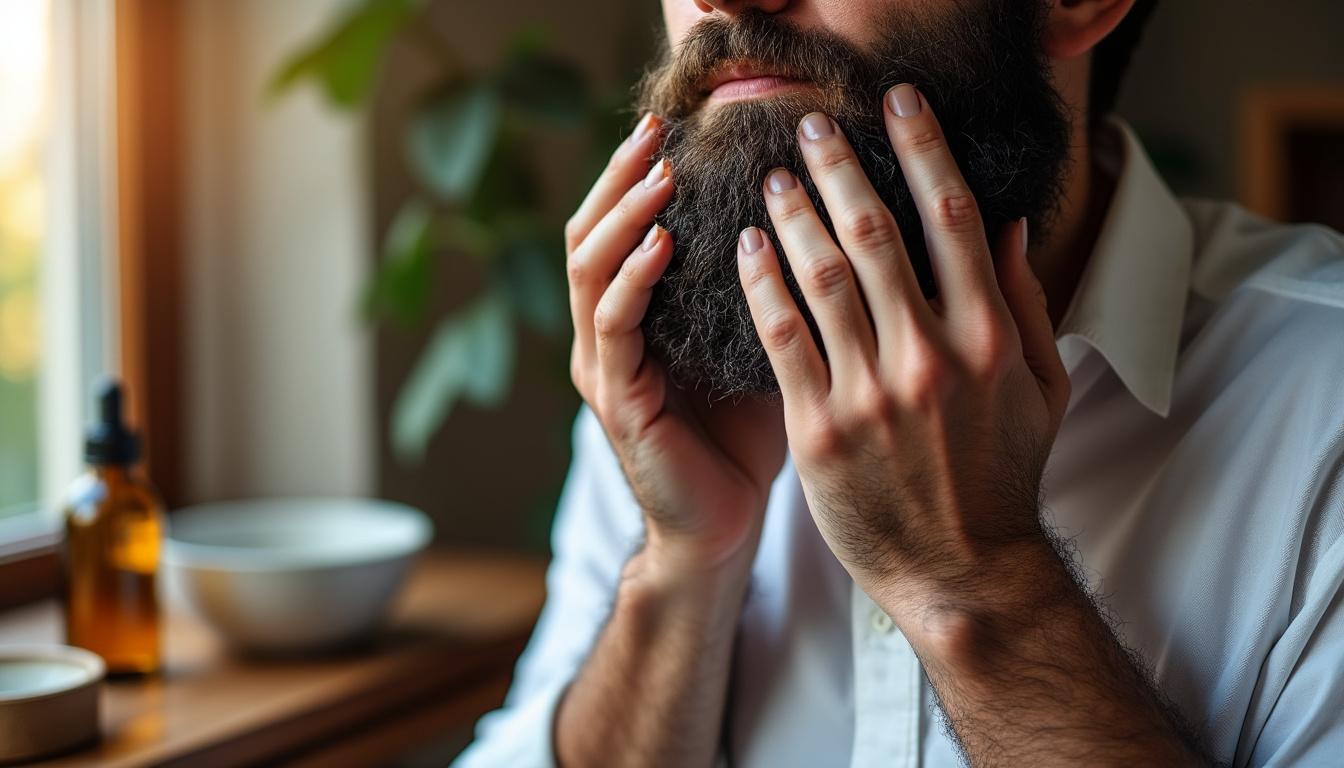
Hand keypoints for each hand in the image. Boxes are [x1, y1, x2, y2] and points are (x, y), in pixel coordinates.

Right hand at [567, 114, 786, 577]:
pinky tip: (663, 242)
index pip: (619, 226)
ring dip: (623, 215)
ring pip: (588, 268)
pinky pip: (613, 323)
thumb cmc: (747, 434)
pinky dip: (634, 276)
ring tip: (660, 173)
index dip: (637, 173)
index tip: (672, 125)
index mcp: (636, 316)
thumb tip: (813, 211)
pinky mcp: (613, 399)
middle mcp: (606, 333)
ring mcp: (602, 365)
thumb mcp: (757, 340)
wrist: (725, 524)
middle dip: (619, 176)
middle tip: (655, 129)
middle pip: (589, 232)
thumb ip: (760, 283)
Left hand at [735, 85, 1071, 627]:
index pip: (952, 217)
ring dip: (792, 215)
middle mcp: (929, 357)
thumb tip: (1006, 222)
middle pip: (876, 234)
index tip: (899, 103)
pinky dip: (761, 284)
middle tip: (811, 127)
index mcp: (988, 338)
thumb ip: (1022, 301)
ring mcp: (870, 393)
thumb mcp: (1040, 387)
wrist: (960, 569)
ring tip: (773, 178)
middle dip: (839, 167)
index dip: (923, 149)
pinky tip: (747, 248)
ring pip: (820, 277)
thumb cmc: (1002, 476)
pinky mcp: (819, 428)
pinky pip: (781, 337)